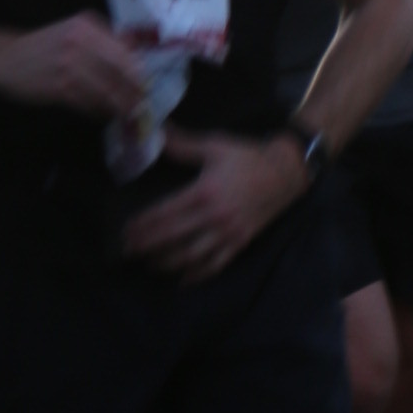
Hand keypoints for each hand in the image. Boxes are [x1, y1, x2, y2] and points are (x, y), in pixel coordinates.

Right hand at [0, 14, 150, 114]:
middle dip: (136, 92)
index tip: (148, 86)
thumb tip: (136, 57)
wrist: (4, 58)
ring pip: (108, 90)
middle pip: (122, 72)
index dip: (140, 72)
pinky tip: (106, 115)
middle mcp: (80, 42)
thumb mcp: (72, 32)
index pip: (126, 52)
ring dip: (122, 106)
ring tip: (131, 115)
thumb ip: (102, 41)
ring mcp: (70, 65)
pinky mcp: (60, 88)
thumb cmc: (43, 47)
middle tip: (144, 106)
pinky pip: (90, 103)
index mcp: (87, 25)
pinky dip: (101, 111)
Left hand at [121, 130, 298, 279]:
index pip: (165, 214)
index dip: (143, 224)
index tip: (126, 230)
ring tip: (149, 264)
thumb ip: (183, 143)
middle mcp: (214, 217)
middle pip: (172, 238)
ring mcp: (228, 234)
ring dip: (166, 263)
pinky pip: (215, 265)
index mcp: (205, 192)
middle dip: (147, 246)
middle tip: (127, 252)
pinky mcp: (240, 243)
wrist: (286, 173)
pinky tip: (181, 280)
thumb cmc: (248, 157)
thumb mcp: (215, 145)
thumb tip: (156, 131)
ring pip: (191, 257)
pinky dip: (196, 275)